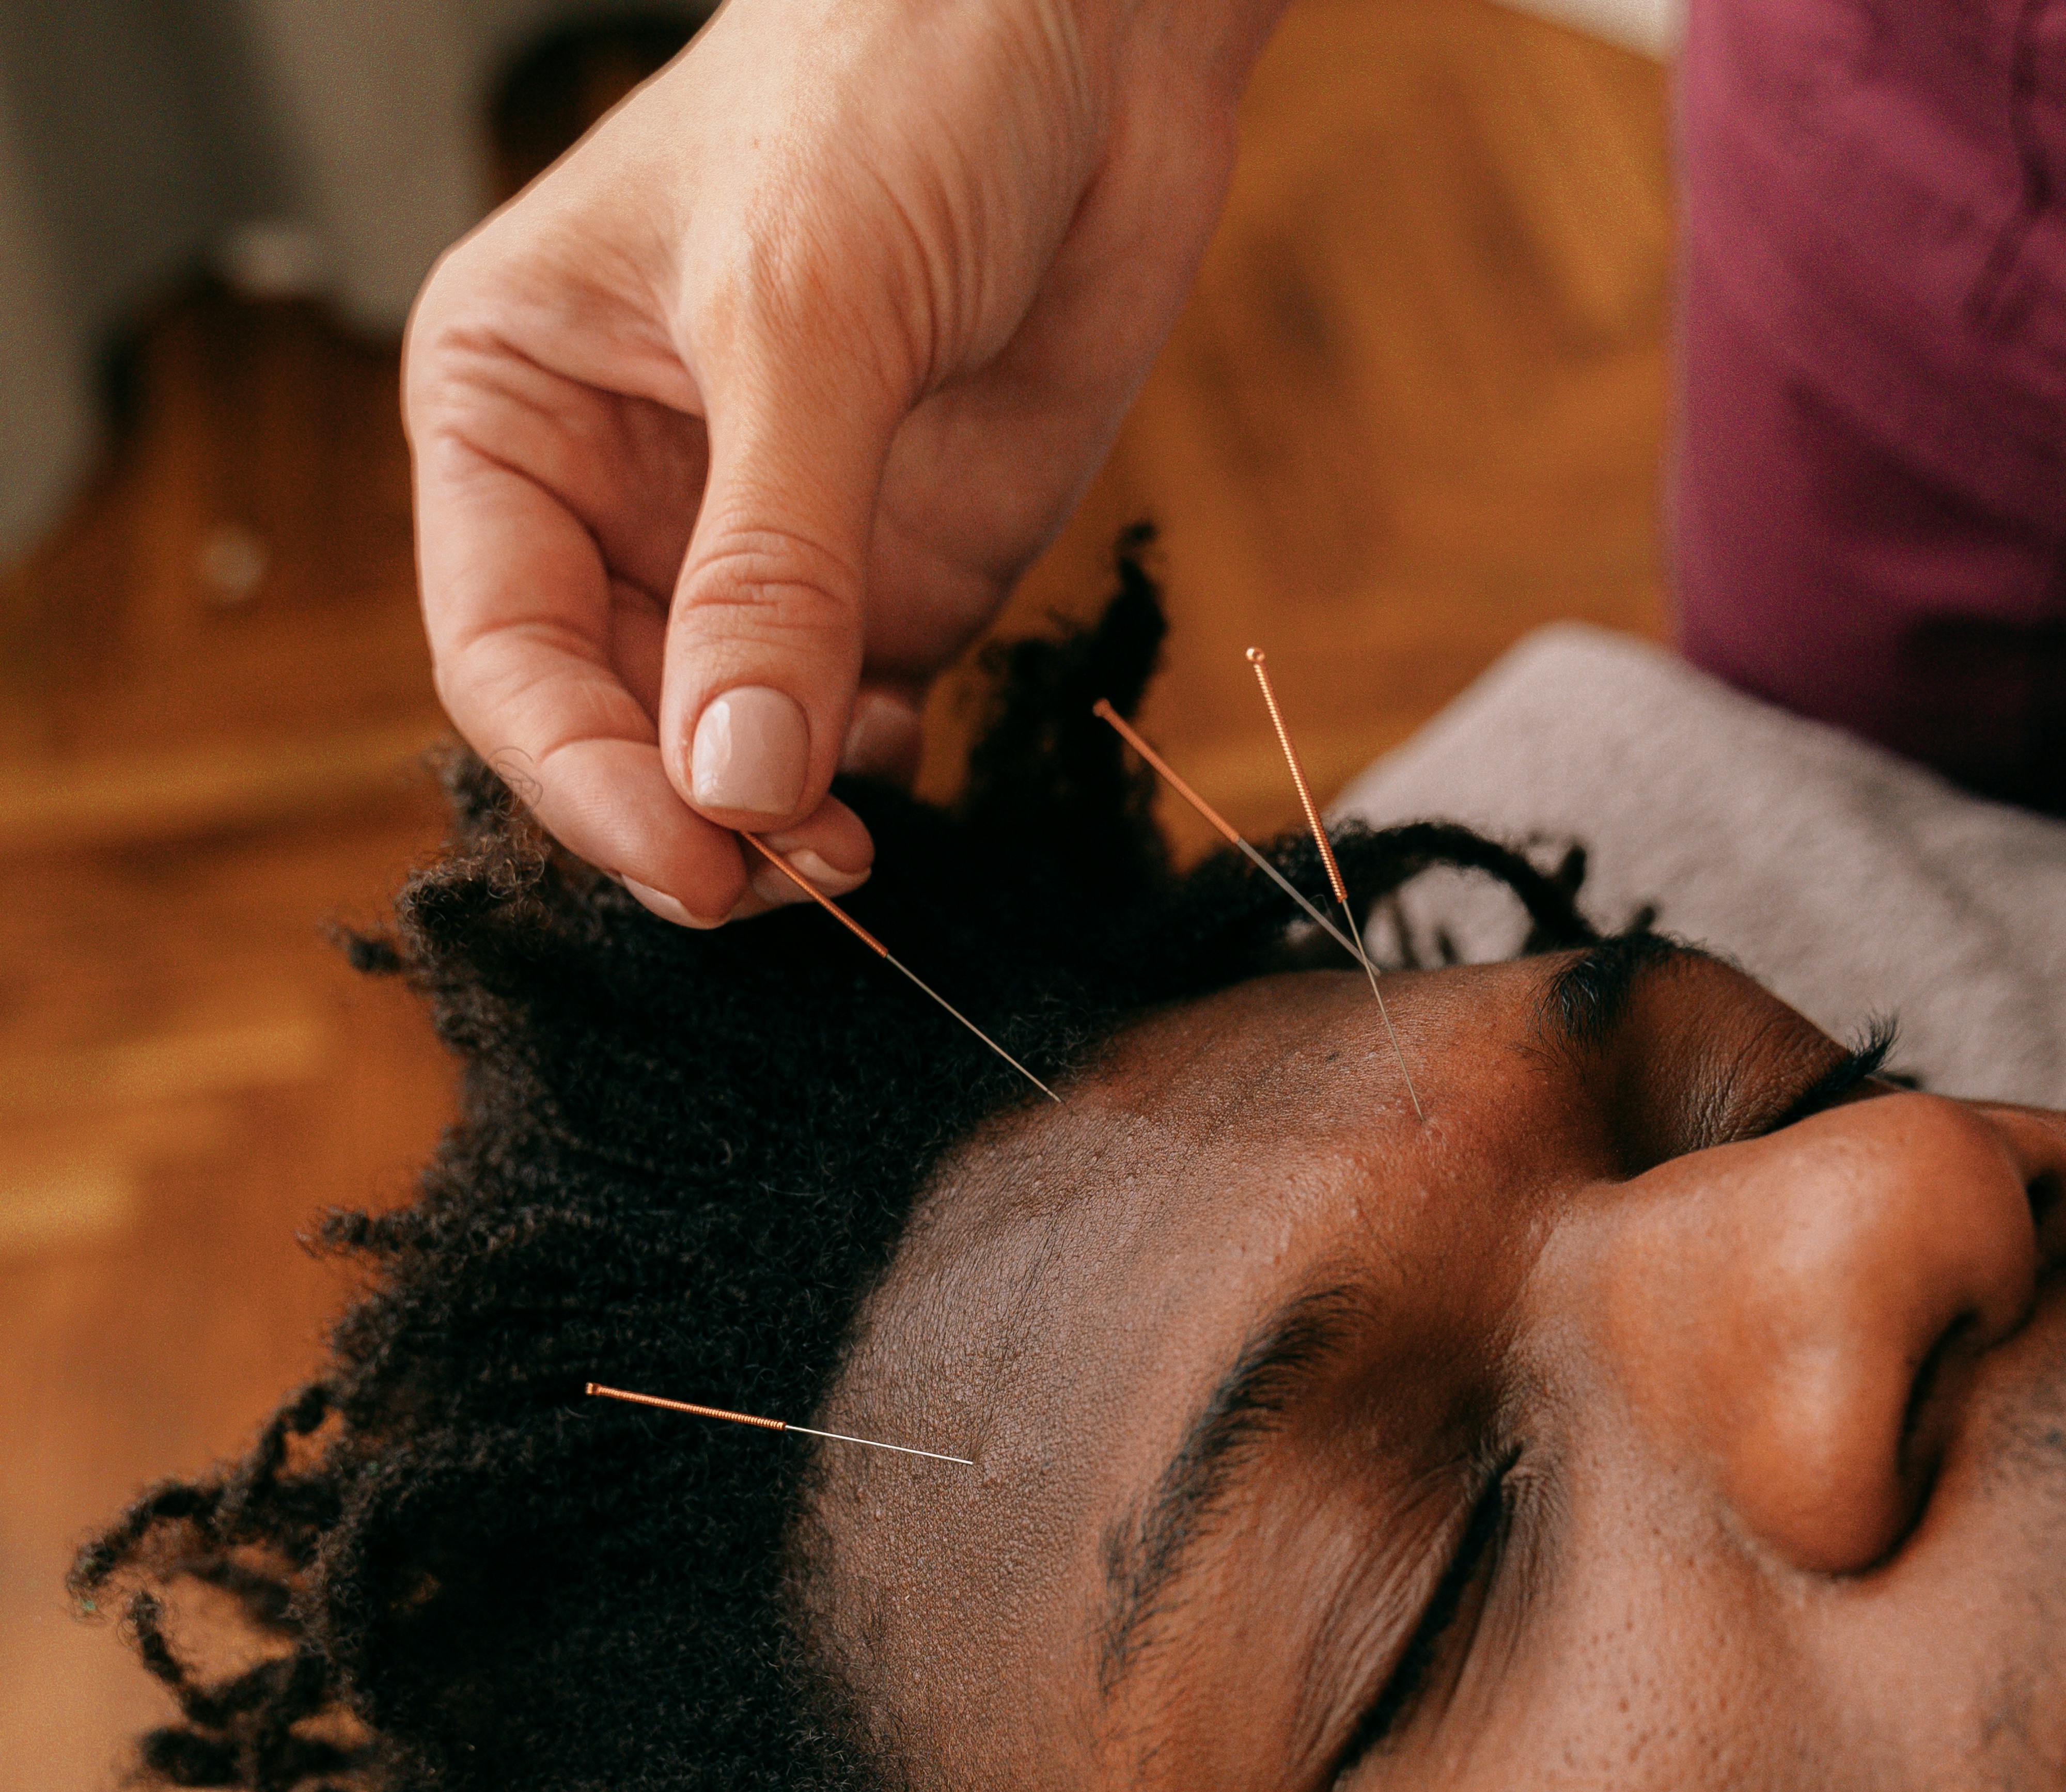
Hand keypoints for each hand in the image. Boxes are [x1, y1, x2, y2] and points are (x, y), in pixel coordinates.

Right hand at [404, 0, 1285, 924]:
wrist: (1087, 27)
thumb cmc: (892, 90)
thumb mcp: (807, 322)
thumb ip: (772, 564)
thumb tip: (733, 784)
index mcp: (517, 412)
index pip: (505, 653)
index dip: (584, 779)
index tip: (687, 860)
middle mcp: (618, 500)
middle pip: (614, 732)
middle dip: (691, 820)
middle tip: (784, 881)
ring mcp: (755, 554)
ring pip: (728, 758)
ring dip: (782, 826)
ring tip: (853, 850)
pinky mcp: (882, 583)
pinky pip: (847, 736)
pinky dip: (864, 778)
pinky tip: (903, 760)